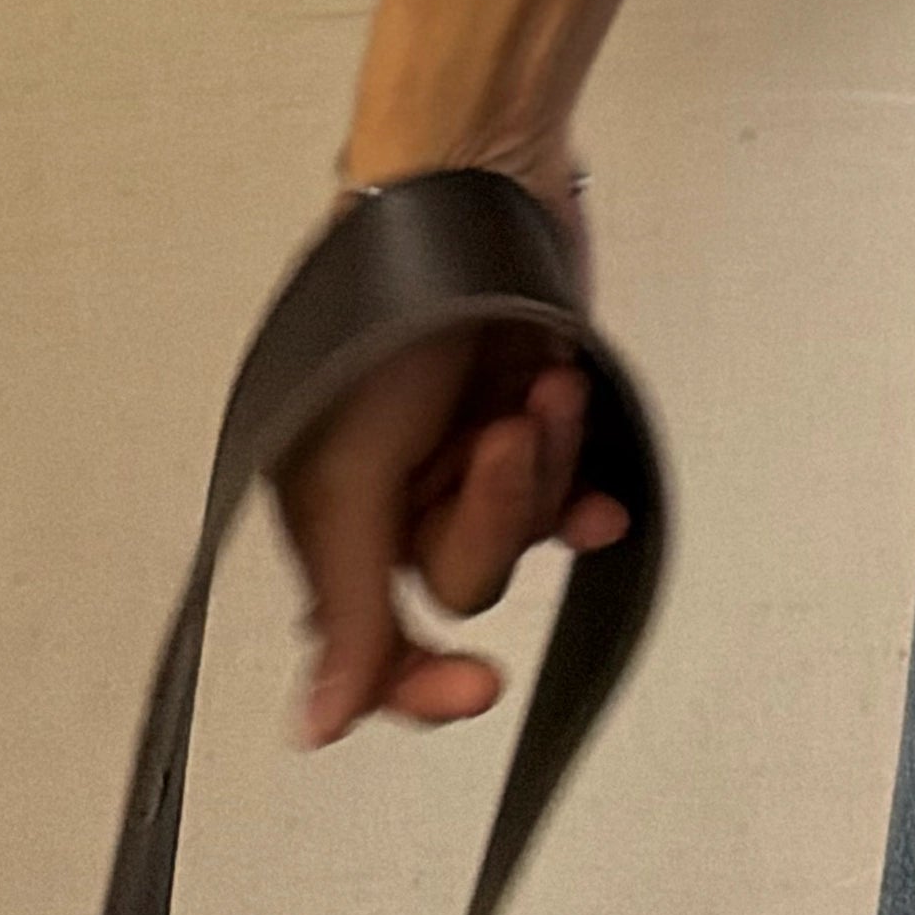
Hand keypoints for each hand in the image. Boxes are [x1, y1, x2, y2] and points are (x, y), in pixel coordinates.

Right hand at [271, 179, 631, 748]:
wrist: (478, 187)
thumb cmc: (391, 307)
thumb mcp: (351, 469)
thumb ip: (348, 602)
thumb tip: (318, 727)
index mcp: (330, 511)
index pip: (367, 642)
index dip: (417, 681)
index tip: (478, 690)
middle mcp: (396, 494)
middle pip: (459, 579)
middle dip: (495, 511)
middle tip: (503, 436)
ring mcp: (467, 454)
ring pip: (519, 531)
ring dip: (542, 466)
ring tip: (541, 388)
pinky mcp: (532, 418)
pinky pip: (566, 492)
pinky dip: (582, 482)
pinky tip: (596, 474)